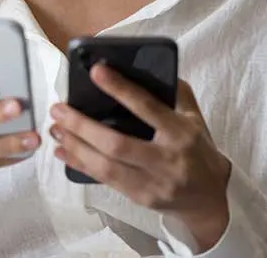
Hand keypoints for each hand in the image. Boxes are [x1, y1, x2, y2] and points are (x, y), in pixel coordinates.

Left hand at [49, 63, 230, 249]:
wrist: (210, 198)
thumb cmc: (198, 150)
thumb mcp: (195, 118)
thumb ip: (175, 92)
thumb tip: (147, 67)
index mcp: (181, 132)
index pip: (147, 107)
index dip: (119, 88)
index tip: (96, 71)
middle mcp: (166, 159)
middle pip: (116, 143)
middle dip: (82, 126)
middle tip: (59, 108)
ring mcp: (153, 182)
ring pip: (106, 166)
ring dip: (75, 146)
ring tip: (56, 128)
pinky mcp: (140, 198)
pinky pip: (105, 181)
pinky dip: (80, 165)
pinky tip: (63, 151)